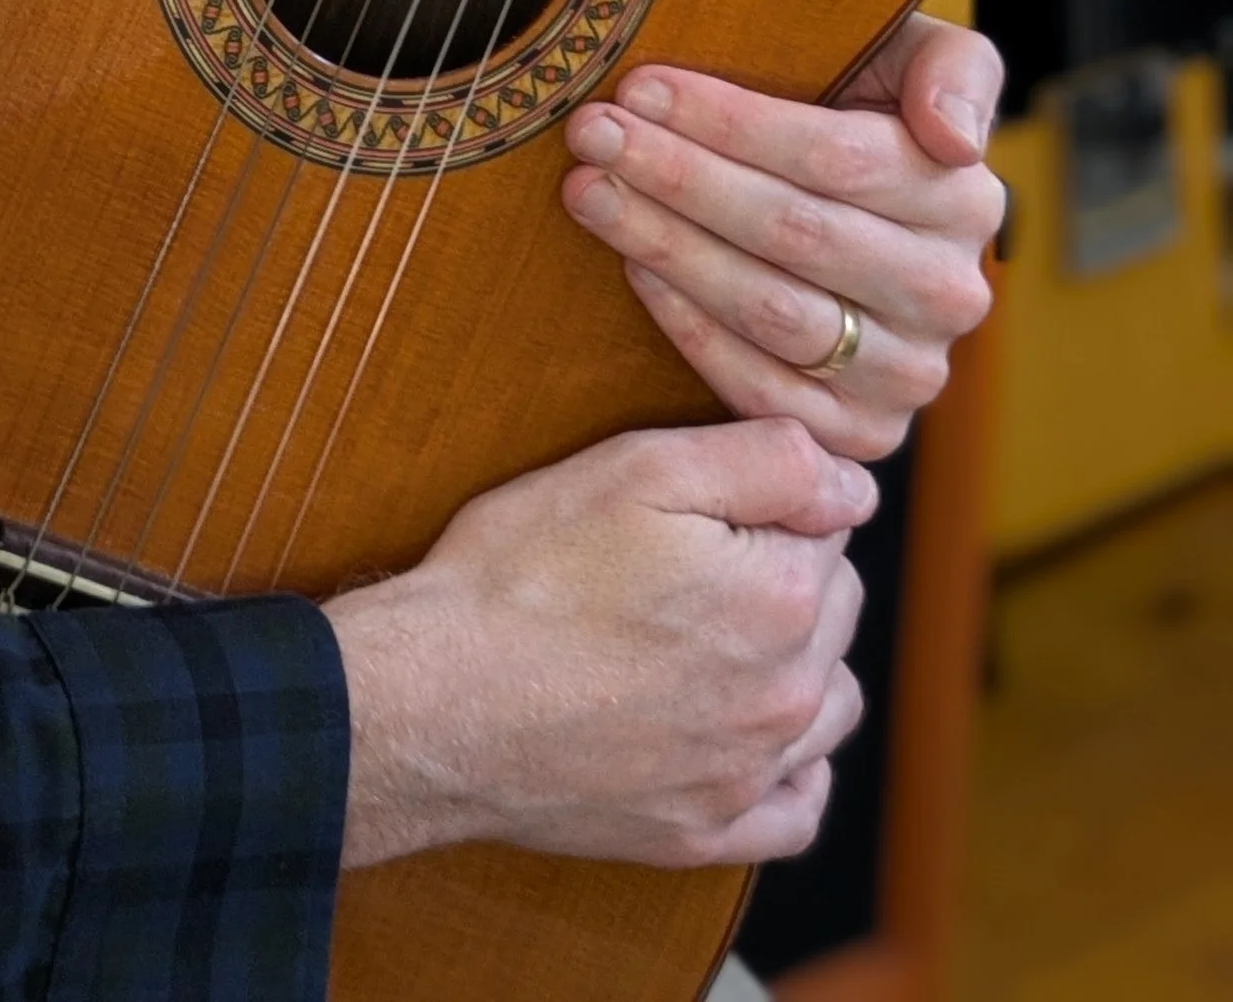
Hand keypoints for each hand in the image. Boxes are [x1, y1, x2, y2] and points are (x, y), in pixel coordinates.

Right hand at [327, 419, 870, 870]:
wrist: (437, 700)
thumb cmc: (523, 574)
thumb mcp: (637, 469)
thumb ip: (769, 462)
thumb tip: (856, 486)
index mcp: (783, 597)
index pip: (829, 524)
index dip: (764, 500)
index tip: (697, 505)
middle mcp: (789, 696)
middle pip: (834, 609)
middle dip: (781, 574)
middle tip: (684, 560)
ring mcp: (749, 774)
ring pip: (830, 706)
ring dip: (796, 666)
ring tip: (709, 638)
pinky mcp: (706, 832)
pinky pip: (797, 809)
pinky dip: (789, 771)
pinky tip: (743, 735)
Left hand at [560, 13, 1006, 460]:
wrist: (844, 218)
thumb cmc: (859, 113)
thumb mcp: (913, 59)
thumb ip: (952, 69)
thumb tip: (955, 139)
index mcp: (965, 198)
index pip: (836, 157)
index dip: (729, 120)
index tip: (639, 86)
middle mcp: (948, 295)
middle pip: (793, 231)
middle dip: (678, 175)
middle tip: (591, 135)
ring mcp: (908, 373)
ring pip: (770, 308)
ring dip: (667, 245)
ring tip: (589, 192)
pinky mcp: (858, 433)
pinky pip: (762, 387)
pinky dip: (690, 327)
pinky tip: (634, 269)